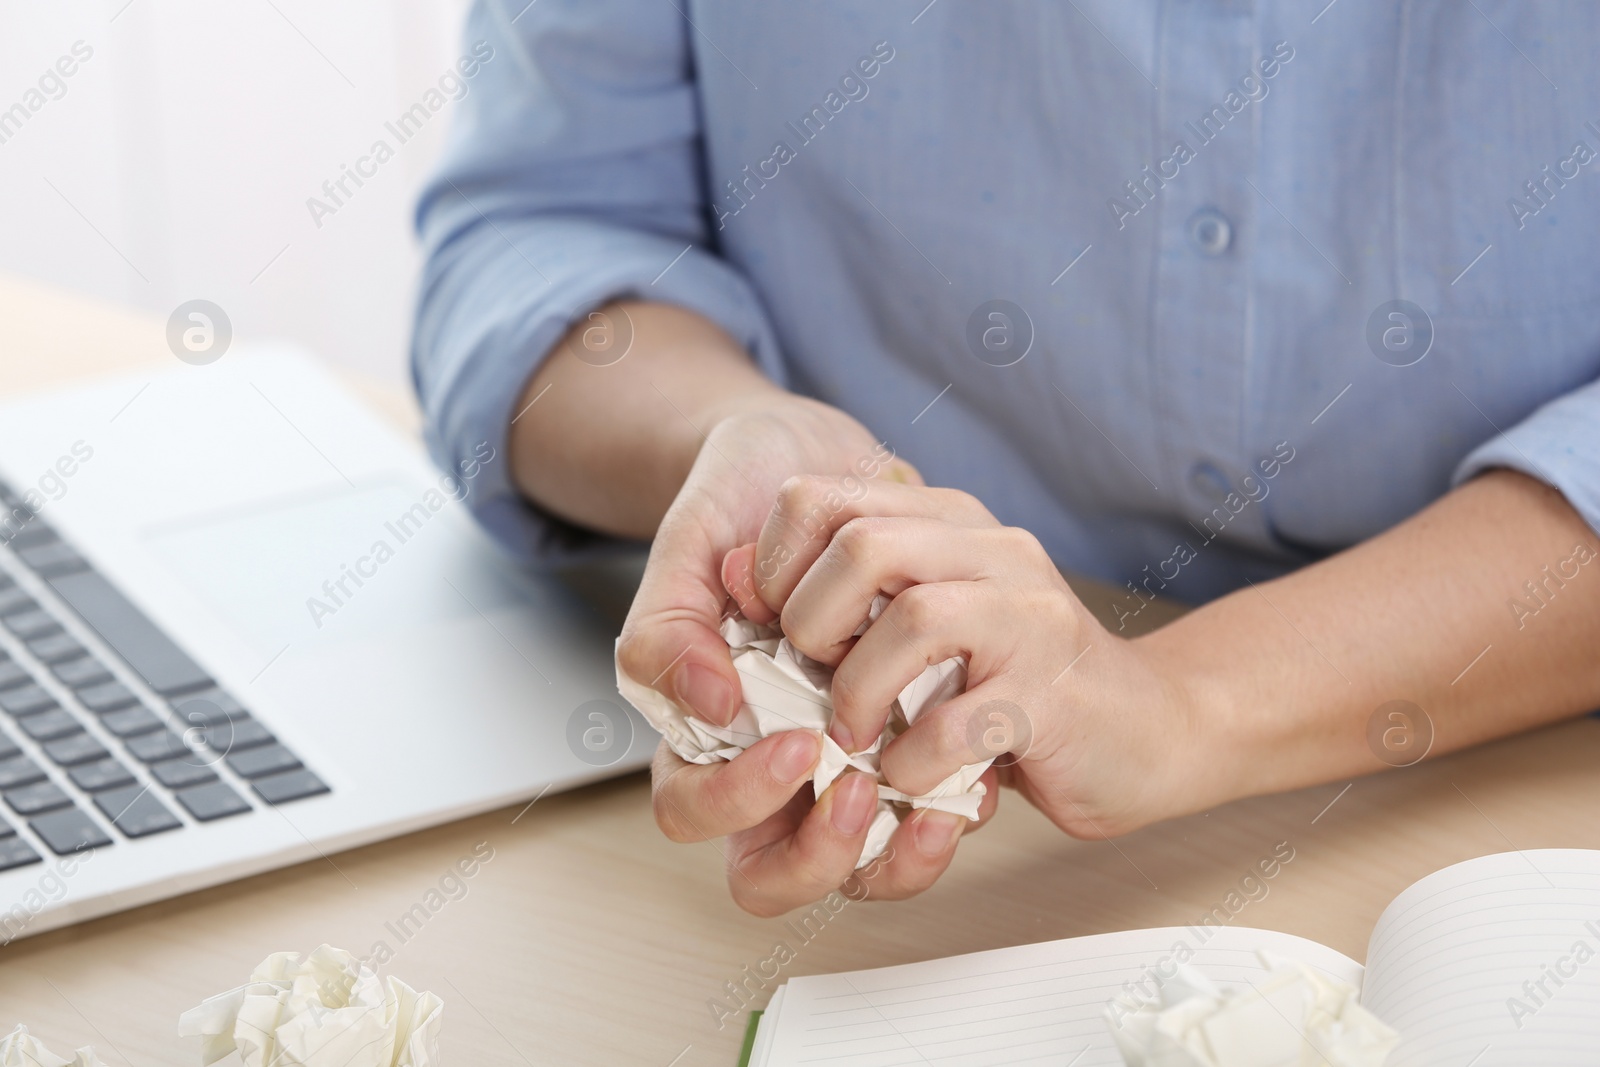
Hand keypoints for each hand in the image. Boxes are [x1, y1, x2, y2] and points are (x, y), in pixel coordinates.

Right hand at [621, 397, 986, 914]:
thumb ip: (669, 628)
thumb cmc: (735, 502)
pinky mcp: (897, 742)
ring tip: (933, 804)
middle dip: (821, 850)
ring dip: (891, 852)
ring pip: (852, 864)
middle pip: (774, 870)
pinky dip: (945, 809)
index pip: (691, 810)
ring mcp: (834, 756)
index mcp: (699, 723)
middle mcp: (764, 753)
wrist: (810, 454)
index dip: (738, 799)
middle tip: (859, 790)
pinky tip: (975, 782)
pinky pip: (915, 816)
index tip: (797, 744)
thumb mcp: (686, 547)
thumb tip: (711, 704)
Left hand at [726, 476, 1207, 855]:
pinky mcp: (1050, 699)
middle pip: (862, 546)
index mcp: (949, 523)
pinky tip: (913, 773)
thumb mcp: (926, 620)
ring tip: (857, 735)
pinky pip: (956, 724)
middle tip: (814, 681)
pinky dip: (913, 761)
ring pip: (913, 621)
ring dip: (858, 695)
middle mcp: (992, 552)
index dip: (774, 568)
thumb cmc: (1018, 679)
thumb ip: (843, 595)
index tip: (775, 632)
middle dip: (812, 624)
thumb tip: (732, 575)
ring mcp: (1028, 620)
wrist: (1154, 729)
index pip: (822, 499)